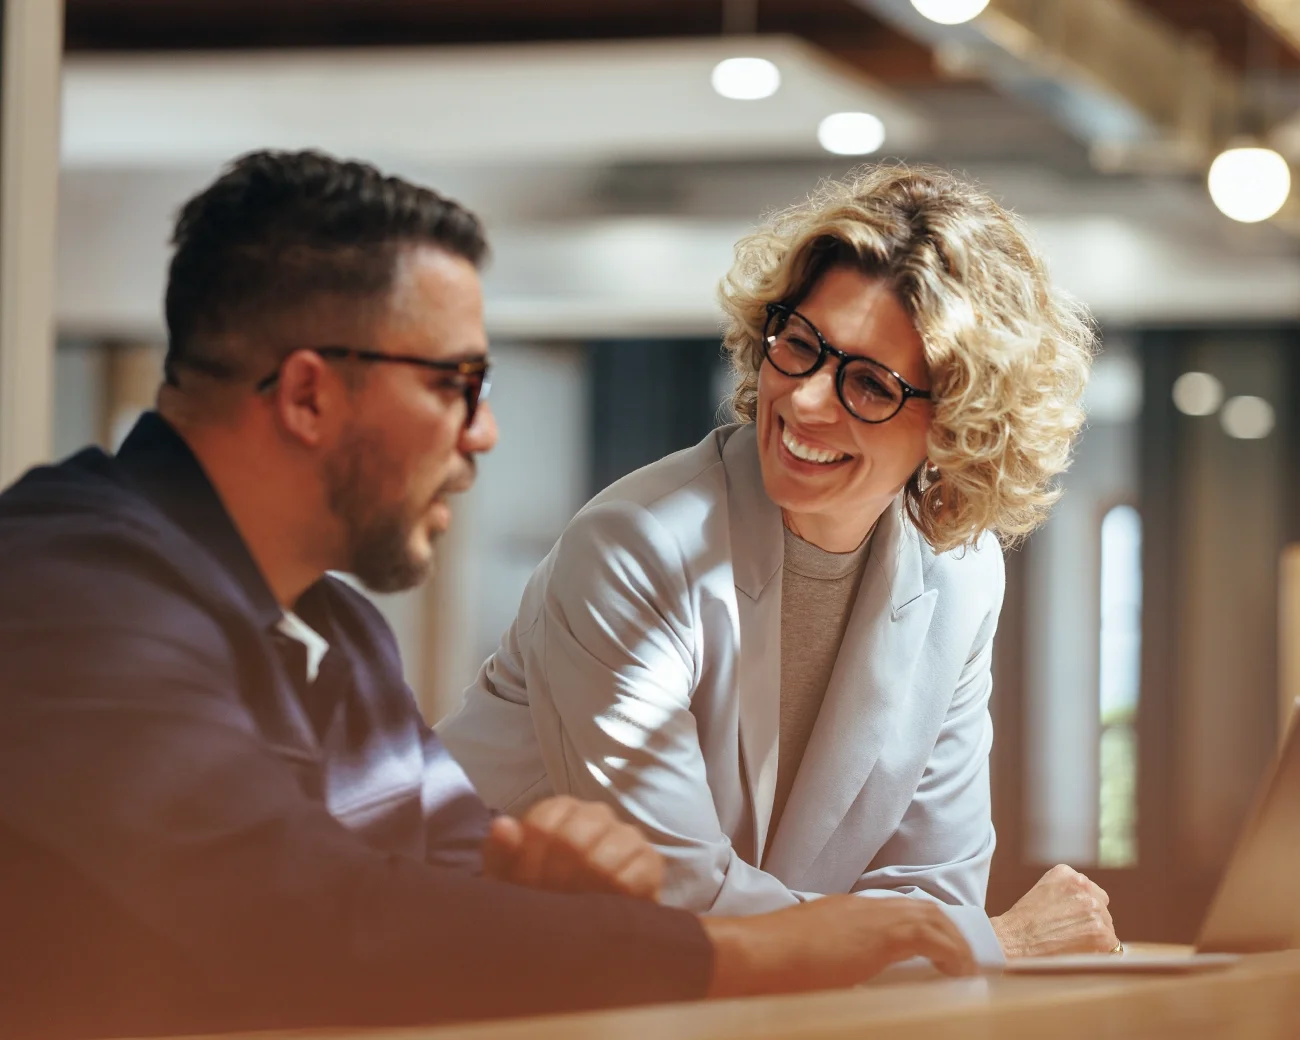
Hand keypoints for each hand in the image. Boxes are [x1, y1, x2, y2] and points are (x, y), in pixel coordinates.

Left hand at [482, 795, 663, 901]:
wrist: (574, 931)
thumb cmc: (538, 899)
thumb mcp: (508, 880)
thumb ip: (501, 853)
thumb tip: (503, 825)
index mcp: (559, 810)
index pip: (542, 825)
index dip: (529, 864)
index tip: (527, 889)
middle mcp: (595, 814)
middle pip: (571, 841)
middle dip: (555, 881)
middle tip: (551, 905)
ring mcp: (626, 835)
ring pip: (602, 859)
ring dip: (583, 892)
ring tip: (575, 910)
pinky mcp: (650, 861)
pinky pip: (633, 876)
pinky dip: (615, 897)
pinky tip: (604, 907)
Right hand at [703, 895, 975, 996]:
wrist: (757, 955)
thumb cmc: (770, 966)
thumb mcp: (808, 960)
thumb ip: (832, 964)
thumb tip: (840, 982)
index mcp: (844, 912)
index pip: (897, 912)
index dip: (924, 929)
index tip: (939, 953)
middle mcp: (862, 907)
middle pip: (921, 910)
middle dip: (947, 934)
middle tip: (963, 963)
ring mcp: (872, 916)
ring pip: (930, 918)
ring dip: (952, 943)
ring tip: (966, 970)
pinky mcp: (882, 934)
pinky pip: (930, 937)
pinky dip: (950, 953)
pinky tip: (959, 973)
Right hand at [990, 864, 1118, 957]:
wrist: (1013, 941)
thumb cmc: (1022, 923)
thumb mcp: (1043, 891)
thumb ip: (1067, 892)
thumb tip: (1091, 907)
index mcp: (1067, 873)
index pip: (1090, 890)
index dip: (1081, 909)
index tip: (1070, 919)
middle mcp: (1083, 885)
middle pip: (1101, 907)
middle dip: (1090, 922)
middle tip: (1069, 934)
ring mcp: (1093, 908)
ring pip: (1107, 926)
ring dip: (1095, 937)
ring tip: (1070, 944)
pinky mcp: (1100, 931)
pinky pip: (1112, 946)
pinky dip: (1100, 952)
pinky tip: (1080, 953)